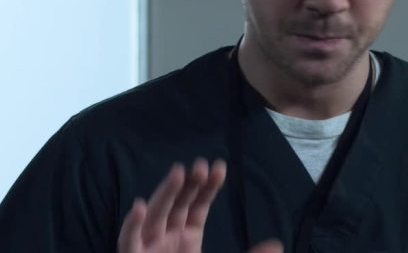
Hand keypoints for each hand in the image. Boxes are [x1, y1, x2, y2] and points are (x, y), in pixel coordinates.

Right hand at [118, 158, 282, 252]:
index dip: (208, 187)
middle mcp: (167, 238)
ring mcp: (149, 249)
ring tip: (178, 172)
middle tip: (201, 165)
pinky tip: (139, 207)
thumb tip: (278, 244)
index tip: (219, 168)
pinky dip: (130, 226)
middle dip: (188, 184)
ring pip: (154, 216)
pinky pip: (128, 243)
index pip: (198, 206)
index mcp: (187, 238)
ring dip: (164, 194)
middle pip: (177, 205)